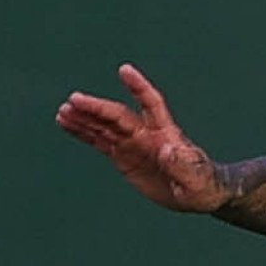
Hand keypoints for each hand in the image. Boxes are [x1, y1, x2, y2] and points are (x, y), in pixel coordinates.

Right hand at [55, 64, 224, 213]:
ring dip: (84, 118)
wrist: (199, 195)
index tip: (124, 70)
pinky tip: (66, 123)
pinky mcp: (124, 156)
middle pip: (117, 115)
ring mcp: (133, 143)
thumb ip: (182, 164)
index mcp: (165, 134)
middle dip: (97, 108)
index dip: (139, 88)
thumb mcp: (196, 180)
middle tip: (74, 101)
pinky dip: (82, 132)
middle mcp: (146, 134)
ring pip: (104, 126)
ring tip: (63, 111)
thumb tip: (166, 148)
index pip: (151, 104)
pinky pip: (99, 141)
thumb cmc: (202, 186)